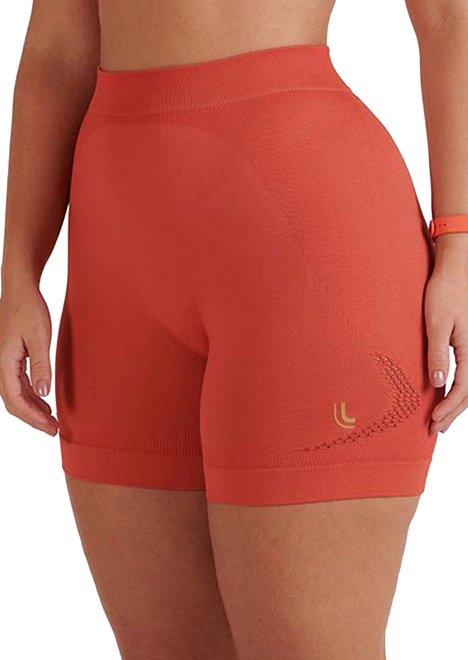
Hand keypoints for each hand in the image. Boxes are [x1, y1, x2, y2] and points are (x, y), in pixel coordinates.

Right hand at [0, 282, 57, 435]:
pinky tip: (44, 400)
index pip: (16, 400)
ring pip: (15, 394)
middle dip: (33, 419)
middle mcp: (1, 365)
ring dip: (32, 409)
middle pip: (14, 402)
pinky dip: (31, 396)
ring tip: (51, 420)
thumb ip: (41, 365)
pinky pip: (18, 383)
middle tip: (54, 430)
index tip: (52, 427)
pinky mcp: (11, 357)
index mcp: (5, 362)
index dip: (33, 418)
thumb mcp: (40, 336)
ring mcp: (5, 362)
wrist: (20, 288)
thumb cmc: (29, 308)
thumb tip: (43, 392)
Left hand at [424, 260, 467, 433]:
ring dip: (456, 404)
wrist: (456, 269)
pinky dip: (458, 389)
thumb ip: (437, 353)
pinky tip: (446, 394)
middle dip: (452, 412)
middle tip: (434, 430)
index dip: (448, 408)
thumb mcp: (436, 322)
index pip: (464, 389)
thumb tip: (436, 383)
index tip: (433, 421)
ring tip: (440, 419)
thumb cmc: (444, 292)